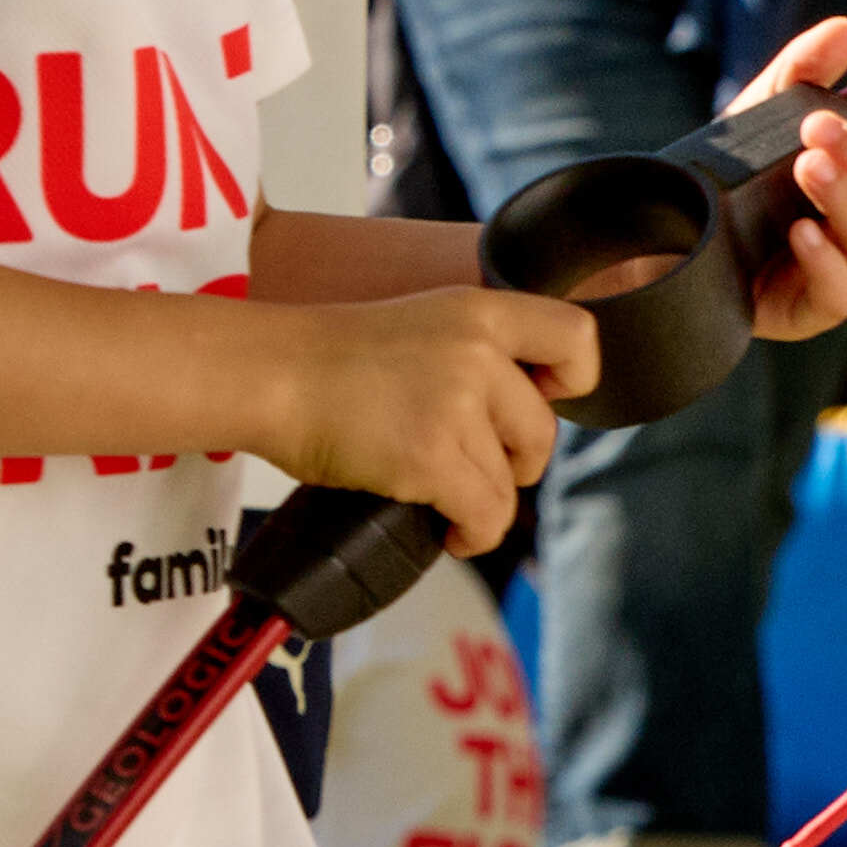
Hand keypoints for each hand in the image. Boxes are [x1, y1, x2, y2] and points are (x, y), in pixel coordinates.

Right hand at [258, 286, 598, 559]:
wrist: (268, 374)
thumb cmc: (329, 358)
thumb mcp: (421, 324)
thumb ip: (475, 352)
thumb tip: (521, 412)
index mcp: (478, 311)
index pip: (577, 335)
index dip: (576, 379)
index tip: (544, 399)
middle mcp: (476, 352)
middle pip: (542, 432)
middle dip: (515, 463)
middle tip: (474, 466)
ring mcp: (454, 404)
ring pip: (508, 484)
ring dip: (482, 503)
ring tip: (445, 500)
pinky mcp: (430, 457)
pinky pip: (486, 516)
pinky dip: (473, 534)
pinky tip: (451, 532)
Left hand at [727, 14, 846, 343]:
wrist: (670, 239)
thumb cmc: (735, 177)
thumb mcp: (762, 114)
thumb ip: (802, 70)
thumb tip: (846, 30)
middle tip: (819, 127)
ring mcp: (846, 272)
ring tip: (805, 166)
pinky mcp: (812, 311)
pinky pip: (840, 293)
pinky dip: (825, 261)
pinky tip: (798, 231)